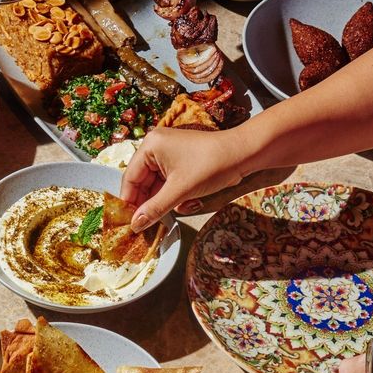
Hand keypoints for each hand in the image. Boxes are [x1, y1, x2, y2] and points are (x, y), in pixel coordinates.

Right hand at [120, 127, 246, 230]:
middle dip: (148, 203)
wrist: (243, 154)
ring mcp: (168, 153)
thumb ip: (155, 209)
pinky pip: (168, 182)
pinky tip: (185, 205)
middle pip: (142, 182)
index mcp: (150, 146)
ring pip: (156, 185)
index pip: (130, 178)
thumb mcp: (180, 191)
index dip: (129, 202)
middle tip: (147, 225)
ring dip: (163, 201)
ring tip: (170, 215)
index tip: (129, 223)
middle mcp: (156, 147)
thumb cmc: (211, 166)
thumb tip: (135, 225)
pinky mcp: (180, 161)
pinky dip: (173, 195)